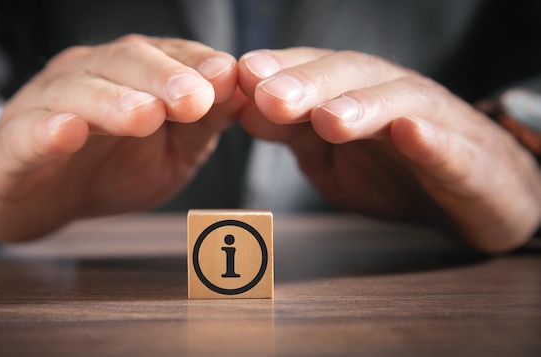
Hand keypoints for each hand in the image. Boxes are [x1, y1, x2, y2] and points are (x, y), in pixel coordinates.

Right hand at [0, 35, 245, 240]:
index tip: (228, 77)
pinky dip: (47, 131)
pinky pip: (28, 132)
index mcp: (132, 75)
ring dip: (113, 101)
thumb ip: (205, 124)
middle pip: (124, 63)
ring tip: (144, 116)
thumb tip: (245, 94)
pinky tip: (68, 133)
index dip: (197, 63)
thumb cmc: (112, 167)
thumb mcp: (173, 150)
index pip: (168, 56)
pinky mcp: (13, 144)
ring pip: (78, 92)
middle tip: (194, 98)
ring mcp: (46, 106)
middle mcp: (89, 77)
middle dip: (163, 78)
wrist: (40, 197)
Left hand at [238, 47, 540, 252]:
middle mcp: (388, 94)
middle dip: (307, 82)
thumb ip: (291, 132)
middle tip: (269, 94)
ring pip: (396, 101)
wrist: (473, 194)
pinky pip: (448, 144)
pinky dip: (428, 137)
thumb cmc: (393, 172)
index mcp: (350, 92)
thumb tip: (243, 108)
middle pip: (348, 75)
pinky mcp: (466, 157)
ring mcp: (431, 121)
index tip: (240, 74)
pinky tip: (408, 133)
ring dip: (360, 105)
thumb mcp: (327, 156)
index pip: (311, 69)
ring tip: (328, 119)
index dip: (277, 69)